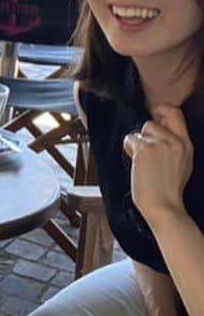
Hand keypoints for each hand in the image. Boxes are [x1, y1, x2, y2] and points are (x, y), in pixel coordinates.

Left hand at [124, 105, 193, 226]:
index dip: (163, 110)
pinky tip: (136, 163)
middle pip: (153, 121)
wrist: (163, 206)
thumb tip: (159, 129)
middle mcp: (175, 142)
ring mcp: (160, 145)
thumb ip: (173, 145)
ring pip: (140, 131)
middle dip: (146, 130)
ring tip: (143, 161)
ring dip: (137, 143)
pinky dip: (129, 149)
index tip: (156, 114)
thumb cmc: (168, 189)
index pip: (176, 113)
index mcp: (186, 145)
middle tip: (144, 144)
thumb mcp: (182, 163)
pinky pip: (130, 140)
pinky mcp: (145, 150)